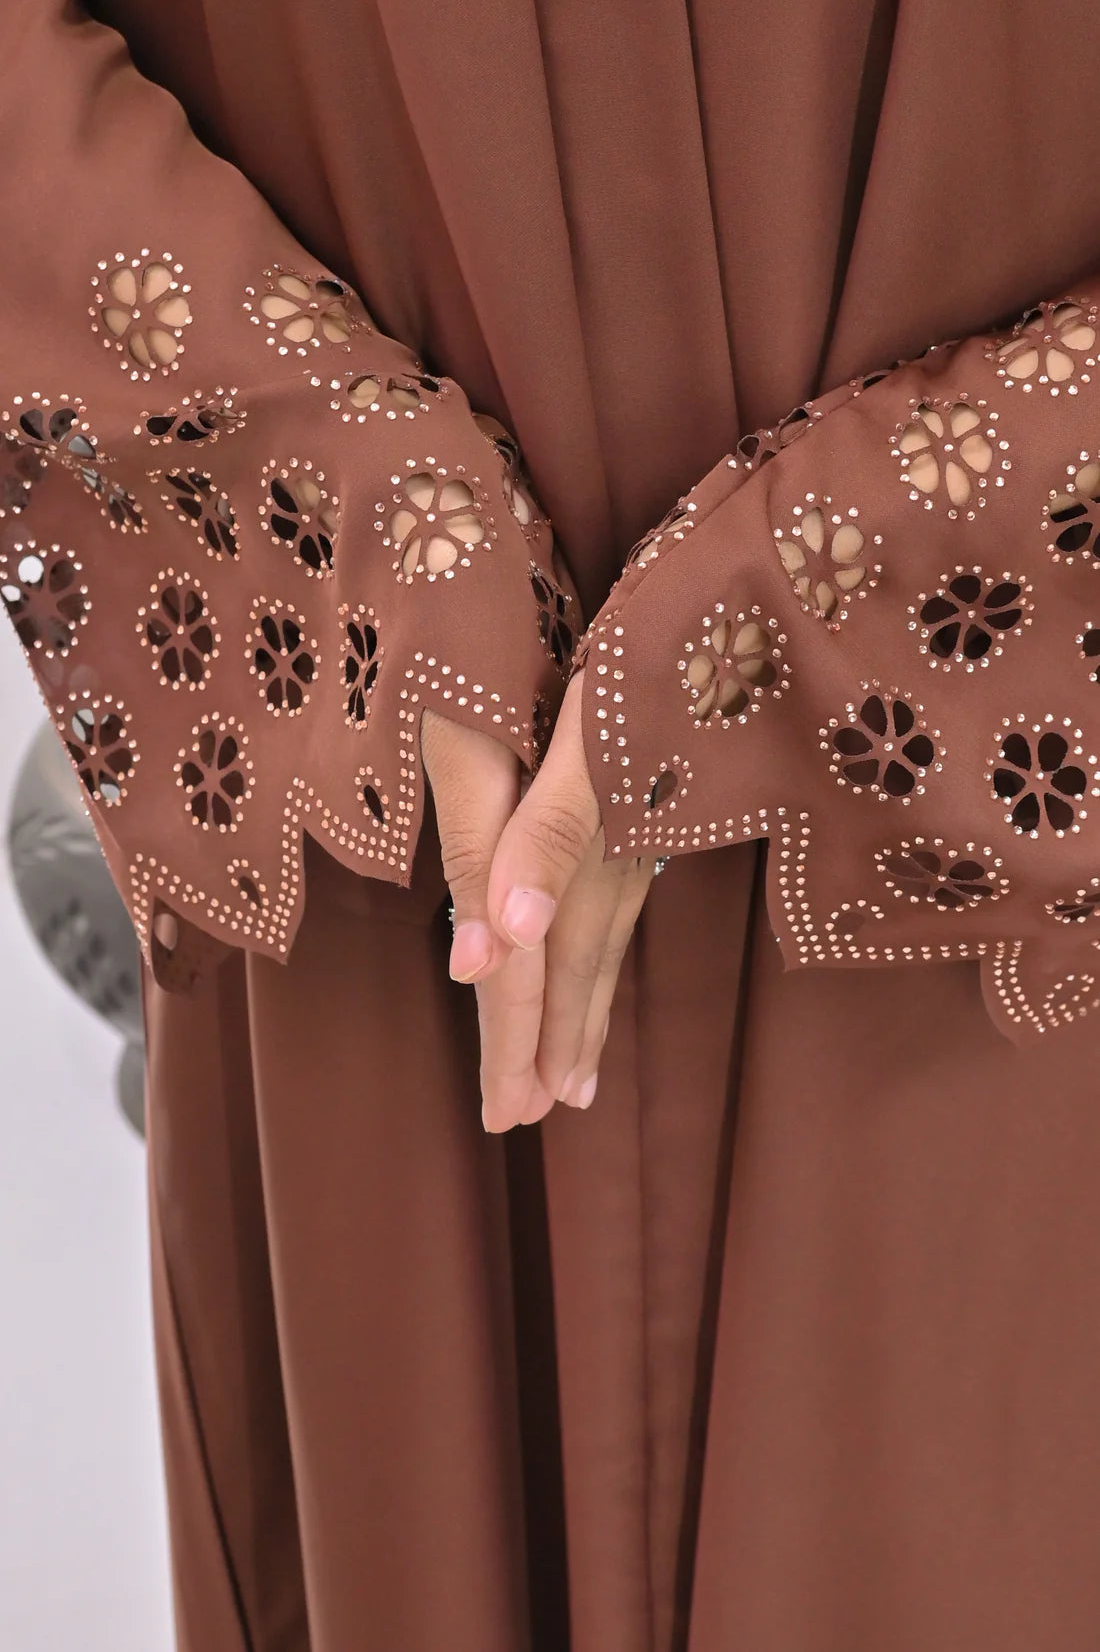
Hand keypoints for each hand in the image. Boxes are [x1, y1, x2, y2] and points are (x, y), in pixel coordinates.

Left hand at [479, 672, 653, 1130]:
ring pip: (607, 945)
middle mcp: (626, 853)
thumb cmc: (664, 652)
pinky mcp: (661, 806)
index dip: (517, 1039)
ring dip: (585, 1012)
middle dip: (551, 1046)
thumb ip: (549, 833)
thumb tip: (501, 939)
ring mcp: (649, 833)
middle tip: (529, 1114)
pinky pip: (623, 907)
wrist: (757, 595)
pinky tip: (603, 959)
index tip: (506, 1113)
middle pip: (577, 971)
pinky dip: (606, 955)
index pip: (541, 965)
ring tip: (576, 1076)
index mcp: (595, 845)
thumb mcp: (594, 735)